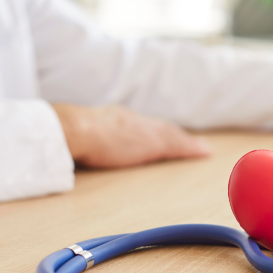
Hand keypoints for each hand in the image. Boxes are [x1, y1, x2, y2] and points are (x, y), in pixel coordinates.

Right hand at [51, 104, 210, 167]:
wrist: (73, 130)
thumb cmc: (68, 135)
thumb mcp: (77, 135)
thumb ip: (83, 139)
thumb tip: (74, 146)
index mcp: (115, 120)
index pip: (139, 125)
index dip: (152, 131)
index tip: (162, 136)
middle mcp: (132, 120)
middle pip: (159, 128)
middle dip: (174, 135)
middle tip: (191, 142)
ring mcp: (143, 129)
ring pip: (171, 135)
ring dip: (186, 141)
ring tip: (202, 148)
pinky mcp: (151, 142)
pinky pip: (177, 144)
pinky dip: (191, 147)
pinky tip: (204, 152)